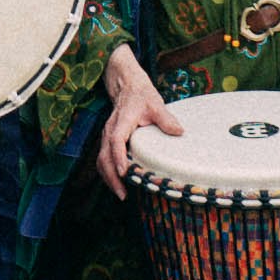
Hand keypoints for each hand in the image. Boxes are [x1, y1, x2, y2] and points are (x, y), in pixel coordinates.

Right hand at [92, 53, 166, 194]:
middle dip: (111, 176)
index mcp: (121, 120)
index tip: (124, 172)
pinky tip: (118, 182)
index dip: (118, 157)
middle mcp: (110, 129)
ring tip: (121, 193)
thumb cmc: (141, 95)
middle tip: (123, 193)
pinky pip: (103, 158)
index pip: (116, 140)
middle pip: (104, 156)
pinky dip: (108, 172)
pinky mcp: (107, 140)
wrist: (127, 86)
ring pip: (101, 159)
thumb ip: (166, 119)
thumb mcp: (156, 104)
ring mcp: (106, 135)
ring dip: (108, 177)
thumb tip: (179, 132)